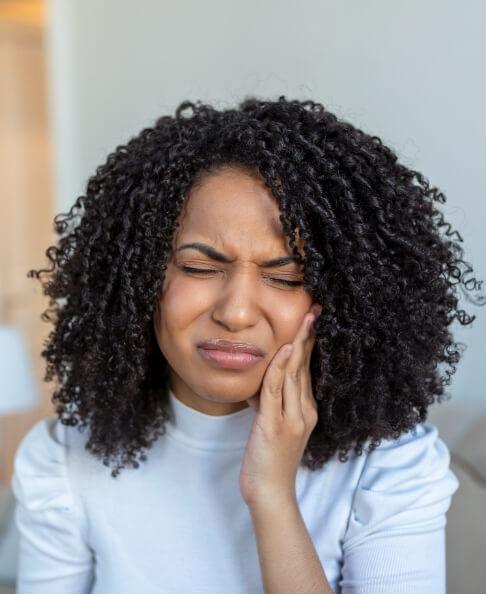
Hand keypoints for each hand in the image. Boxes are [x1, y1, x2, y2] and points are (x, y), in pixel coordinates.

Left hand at [239, 303, 321, 507]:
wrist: (269, 493)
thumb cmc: (268, 460)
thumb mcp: (271, 425)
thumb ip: (270, 403)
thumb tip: (259, 382)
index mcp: (305, 410)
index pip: (307, 370)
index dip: (309, 344)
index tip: (311, 321)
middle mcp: (304, 411)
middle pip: (305, 367)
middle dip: (309, 337)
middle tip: (314, 310)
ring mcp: (292, 419)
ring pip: (295, 375)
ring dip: (298, 345)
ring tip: (305, 320)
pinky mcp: (275, 426)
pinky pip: (277, 391)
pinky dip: (280, 369)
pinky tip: (283, 350)